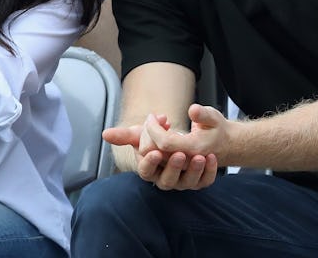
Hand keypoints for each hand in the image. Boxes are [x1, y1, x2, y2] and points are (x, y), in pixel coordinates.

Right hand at [104, 112, 218, 190]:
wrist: (187, 140)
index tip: (156, 152)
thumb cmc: (161, 138)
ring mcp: (183, 182)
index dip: (150, 163)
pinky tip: (212, 158)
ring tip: (199, 156)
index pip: (146, 171)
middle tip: (180, 154)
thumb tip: (105, 134)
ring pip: (188, 183)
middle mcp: (166, 178)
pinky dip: (210, 171)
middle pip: (167, 180)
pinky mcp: (200, 181)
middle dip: (173, 167)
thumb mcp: (144, 133)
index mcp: (151, 169)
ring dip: (193, 170)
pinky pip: (205, 181)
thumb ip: (127, 135)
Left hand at [144, 104, 229, 162]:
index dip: (154, 128)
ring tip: (158, 127)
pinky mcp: (173, 172)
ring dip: (148, 143)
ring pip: (152, 162)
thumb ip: (203, 114)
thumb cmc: (216, 129)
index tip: (154, 116)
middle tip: (157, 120)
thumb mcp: (214, 117)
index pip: (165, 142)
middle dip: (149, 134)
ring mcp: (178, 170)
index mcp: (194, 149)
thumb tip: (193, 111)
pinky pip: (154, 165)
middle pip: (155, 153)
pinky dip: (149, 151)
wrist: (225, 146)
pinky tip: (157, 138)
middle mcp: (184, 163)